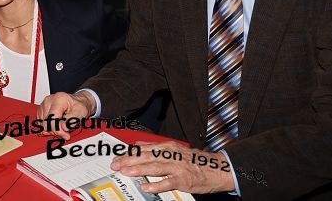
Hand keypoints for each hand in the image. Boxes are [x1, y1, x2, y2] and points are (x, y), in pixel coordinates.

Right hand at [37, 90, 94, 139]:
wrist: (77, 102)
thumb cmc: (78, 106)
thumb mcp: (81, 113)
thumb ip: (72, 121)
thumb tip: (63, 128)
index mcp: (59, 99)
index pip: (52, 119)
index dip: (58, 130)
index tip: (66, 135)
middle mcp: (49, 101)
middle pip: (46, 123)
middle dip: (56, 131)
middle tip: (66, 131)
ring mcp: (43, 105)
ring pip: (43, 125)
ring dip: (52, 129)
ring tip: (62, 125)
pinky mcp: (41, 110)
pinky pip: (41, 124)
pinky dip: (49, 128)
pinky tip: (57, 125)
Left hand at [110, 141, 234, 194]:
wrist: (215, 168)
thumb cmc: (193, 160)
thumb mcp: (174, 149)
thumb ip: (155, 147)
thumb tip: (138, 144)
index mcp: (167, 147)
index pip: (144, 149)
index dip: (129, 153)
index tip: (117, 158)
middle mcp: (170, 155)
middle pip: (146, 157)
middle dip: (129, 160)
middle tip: (116, 165)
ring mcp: (177, 167)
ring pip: (155, 167)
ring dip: (139, 169)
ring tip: (126, 172)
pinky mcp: (183, 180)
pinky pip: (168, 182)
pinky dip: (156, 184)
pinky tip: (146, 187)